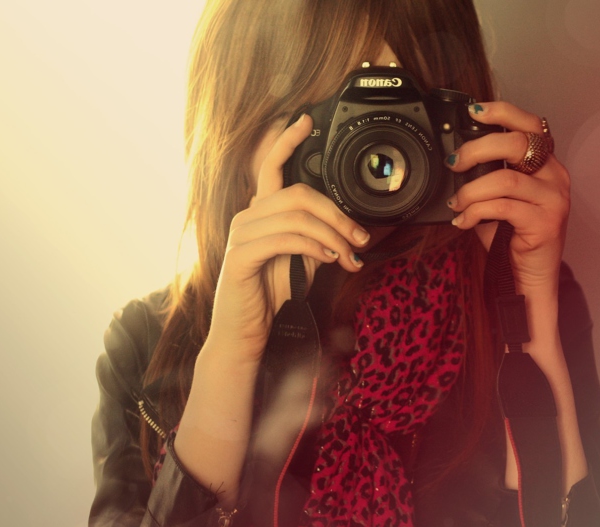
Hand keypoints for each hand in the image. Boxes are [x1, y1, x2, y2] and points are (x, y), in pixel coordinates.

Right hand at [204, 115, 369, 363]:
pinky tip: (327, 260)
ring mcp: (240, 235)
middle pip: (298, 194)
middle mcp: (248, 216)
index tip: (305, 120)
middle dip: (337, 214)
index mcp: (262, 212)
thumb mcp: (304, 259)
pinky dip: (312, 247)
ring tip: (348, 255)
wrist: (247, 333)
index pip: (271, 166)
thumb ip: (319, 237)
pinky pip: (283, 239)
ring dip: (331, 235)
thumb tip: (351, 227)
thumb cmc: (273, 294)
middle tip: (360, 237)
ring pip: (296, 216)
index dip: (287, 140)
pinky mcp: (239, 257)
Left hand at [444, 102, 569, 297]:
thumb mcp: (501, 198)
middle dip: (477, 149)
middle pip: (516, 144)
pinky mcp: (545, 222)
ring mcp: (554, 199)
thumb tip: (456, 158)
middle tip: (454, 163)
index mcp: (546, 164)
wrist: (531, 276)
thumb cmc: (513, 237)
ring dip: (471, 189)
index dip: (502, 112)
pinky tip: (463, 220)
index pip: (530, 125)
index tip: (474, 112)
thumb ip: (489, 175)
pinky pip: (502, 207)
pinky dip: (476, 212)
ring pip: (505, 179)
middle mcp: (555, 176)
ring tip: (457, 202)